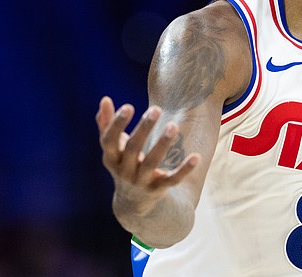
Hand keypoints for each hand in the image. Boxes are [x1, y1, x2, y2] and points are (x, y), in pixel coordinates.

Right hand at [96, 96, 199, 215]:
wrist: (132, 202)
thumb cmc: (123, 163)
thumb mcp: (113, 148)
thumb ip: (106, 124)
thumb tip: (105, 99)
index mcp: (111, 158)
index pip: (109, 141)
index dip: (116, 124)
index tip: (128, 106)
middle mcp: (124, 171)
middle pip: (132, 149)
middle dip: (144, 129)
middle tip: (156, 108)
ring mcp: (141, 182)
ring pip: (151, 163)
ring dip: (162, 144)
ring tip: (173, 125)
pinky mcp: (158, 189)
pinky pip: (172, 180)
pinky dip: (184, 170)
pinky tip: (196, 156)